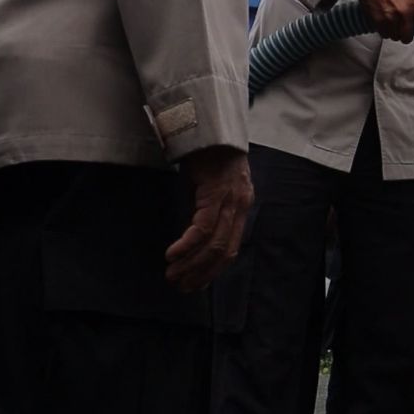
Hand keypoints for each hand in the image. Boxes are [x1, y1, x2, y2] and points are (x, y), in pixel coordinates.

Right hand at [167, 146, 253, 291]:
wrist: (210, 126)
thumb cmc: (208, 156)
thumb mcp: (212, 187)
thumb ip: (209, 210)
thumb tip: (194, 237)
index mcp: (241, 206)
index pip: (231, 248)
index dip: (214, 270)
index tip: (197, 284)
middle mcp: (240, 205)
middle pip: (224, 251)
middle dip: (202, 273)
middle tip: (182, 286)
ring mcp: (231, 200)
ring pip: (214, 243)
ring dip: (192, 263)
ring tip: (173, 275)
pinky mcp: (216, 193)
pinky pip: (203, 227)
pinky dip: (187, 244)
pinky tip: (173, 255)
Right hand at [341, 0, 413, 47]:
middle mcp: (404, 12)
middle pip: (409, 36)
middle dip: (407, 36)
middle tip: (404, 30)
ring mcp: (391, 18)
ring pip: (396, 37)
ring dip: (395, 34)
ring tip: (392, 22)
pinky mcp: (379, 22)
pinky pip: (385, 35)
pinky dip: (385, 32)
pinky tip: (384, 22)